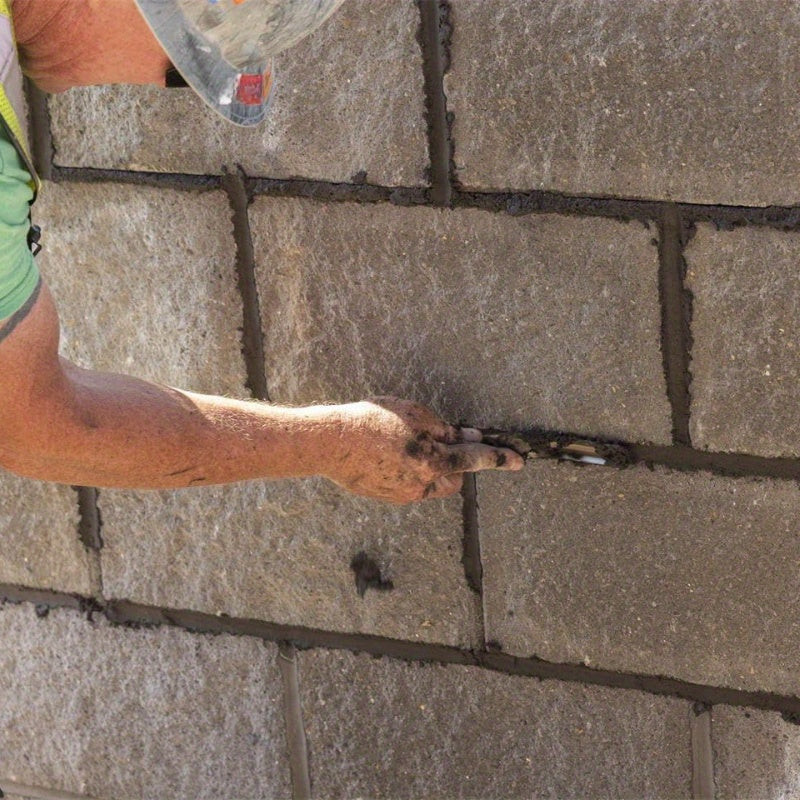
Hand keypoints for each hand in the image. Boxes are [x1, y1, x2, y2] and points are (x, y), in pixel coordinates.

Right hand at [326, 396, 524, 503]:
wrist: (331, 444)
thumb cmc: (372, 422)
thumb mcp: (414, 414)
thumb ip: (445, 429)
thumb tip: (467, 436)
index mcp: (434, 462)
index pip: (475, 459)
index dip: (498, 458)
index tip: (518, 462)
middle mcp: (423, 485)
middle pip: (454, 479)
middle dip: (453, 465)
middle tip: (436, 443)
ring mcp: (404, 495)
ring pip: (431, 484)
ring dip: (430, 469)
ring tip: (404, 446)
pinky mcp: (387, 497)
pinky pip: (409, 487)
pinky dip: (409, 473)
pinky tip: (388, 456)